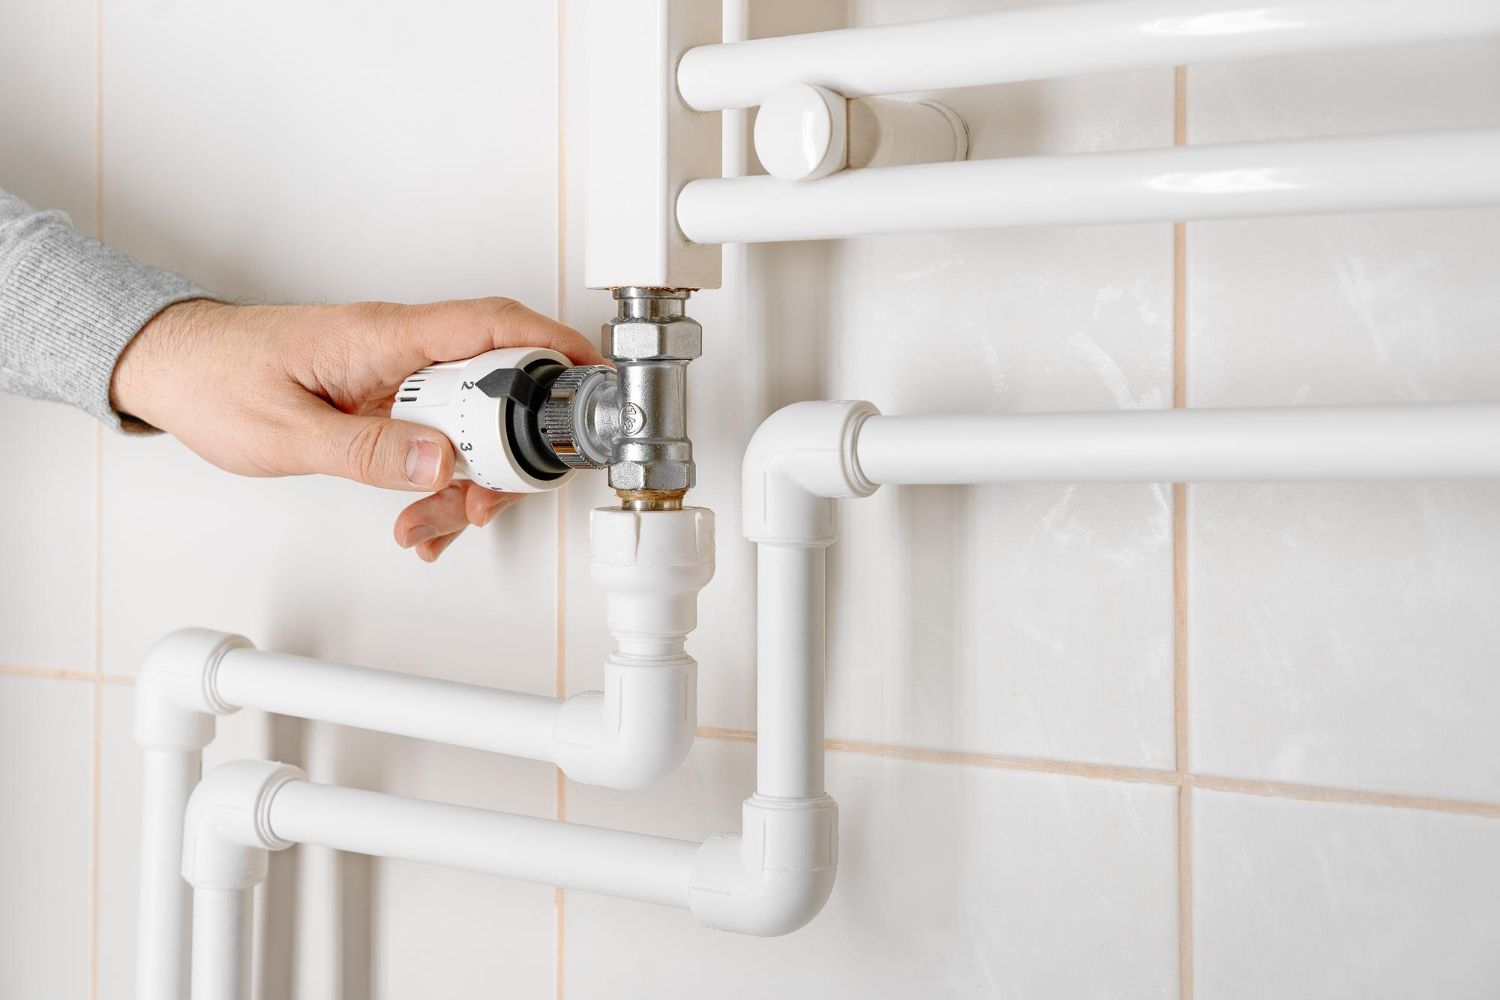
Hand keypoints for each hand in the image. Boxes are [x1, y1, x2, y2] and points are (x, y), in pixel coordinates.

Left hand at [111, 297, 603, 560]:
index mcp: (384, 336)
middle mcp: (399, 348)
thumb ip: (368, 451)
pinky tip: (424, 517)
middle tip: (489, 498)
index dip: (551, 345)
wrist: (174, 368)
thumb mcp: (287, 433)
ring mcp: (396, 374)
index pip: (491, 325)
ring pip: (468, 424)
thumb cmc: (218, 380)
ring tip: (433, 525)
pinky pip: (437, 438)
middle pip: (493, 387)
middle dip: (505, 452)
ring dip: (465, 481)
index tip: (589, 376)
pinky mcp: (388, 399)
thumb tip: (440, 462)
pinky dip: (439, 482)